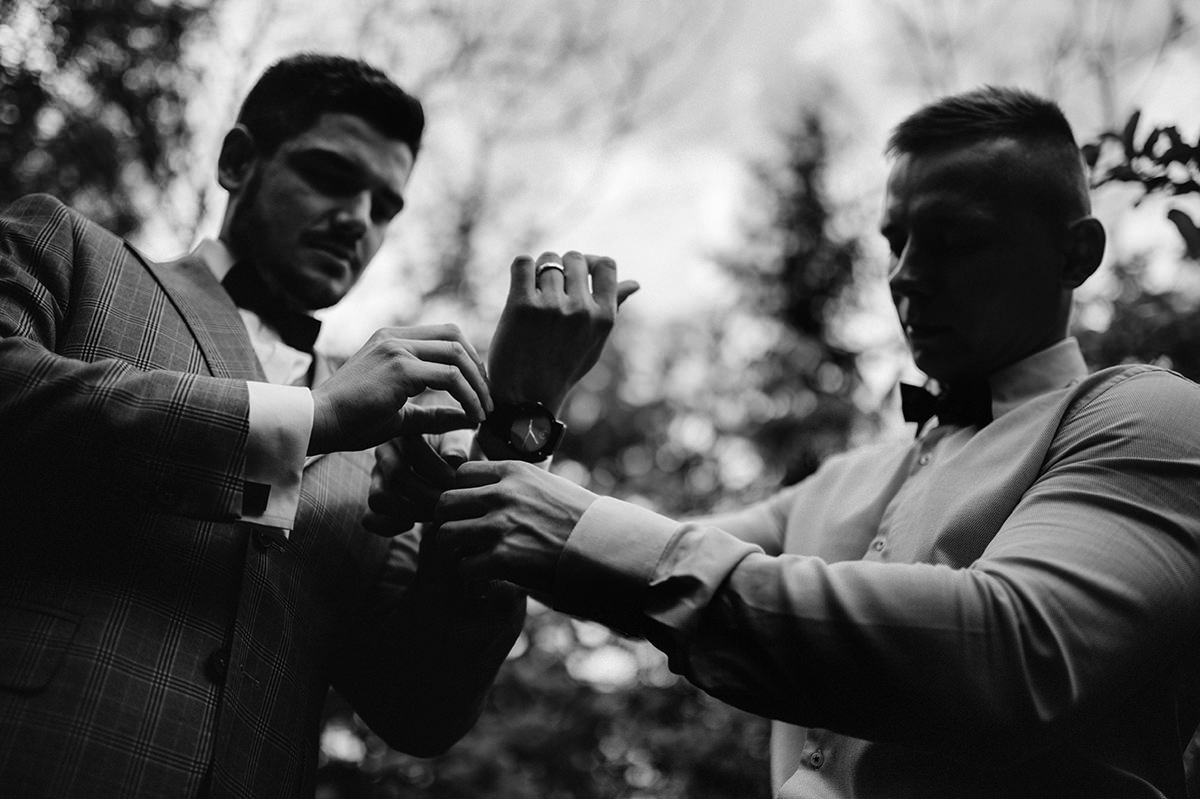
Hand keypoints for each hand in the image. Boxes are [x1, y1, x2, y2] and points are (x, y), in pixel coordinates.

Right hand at [308, 324, 491, 454]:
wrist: (317, 423)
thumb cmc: (351, 423)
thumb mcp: (401, 414)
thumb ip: (434, 413)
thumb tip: (470, 418)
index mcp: (391, 340)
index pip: (444, 336)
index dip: (469, 360)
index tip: (480, 390)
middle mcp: (394, 337)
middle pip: (456, 336)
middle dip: (480, 368)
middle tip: (489, 399)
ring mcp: (396, 348)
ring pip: (457, 354)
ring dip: (478, 384)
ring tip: (485, 411)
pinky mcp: (400, 367)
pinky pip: (450, 376)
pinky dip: (468, 396)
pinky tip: (473, 416)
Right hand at [363, 430, 471, 534]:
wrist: (443, 467)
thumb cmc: (452, 449)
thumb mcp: (457, 441)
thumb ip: (457, 446)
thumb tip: (454, 460)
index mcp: (404, 433)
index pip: (414, 450)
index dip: (438, 471)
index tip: (457, 484)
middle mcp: (384, 454)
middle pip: (396, 476)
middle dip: (427, 496)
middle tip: (448, 505)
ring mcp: (375, 479)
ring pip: (378, 498)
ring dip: (409, 511)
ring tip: (433, 514)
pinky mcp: (372, 503)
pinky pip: (370, 519)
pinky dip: (392, 526)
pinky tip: (413, 523)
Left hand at [435, 461, 598, 593]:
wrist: (607, 547)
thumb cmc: (582, 520)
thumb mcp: (549, 486)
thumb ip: (517, 486)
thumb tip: (492, 493)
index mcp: (514, 472)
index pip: (462, 474)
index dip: (462, 495)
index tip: (471, 512)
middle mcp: (502, 494)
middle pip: (445, 502)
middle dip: (450, 522)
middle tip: (463, 539)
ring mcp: (500, 525)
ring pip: (445, 535)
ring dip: (456, 552)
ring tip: (472, 560)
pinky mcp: (503, 557)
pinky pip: (464, 567)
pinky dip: (472, 578)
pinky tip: (486, 581)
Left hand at [487, 251, 637, 412]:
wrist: (526, 397)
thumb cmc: (562, 367)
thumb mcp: (595, 341)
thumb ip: (613, 307)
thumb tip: (635, 283)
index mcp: (604, 317)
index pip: (606, 264)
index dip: (590, 263)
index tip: (577, 276)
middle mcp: (581, 310)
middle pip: (574, 258)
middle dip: (562, 266)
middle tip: (551, 288)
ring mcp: (552, 307)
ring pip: (547, 259)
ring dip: (539, 271)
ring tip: (534, 294)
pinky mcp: (522, 306)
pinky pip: (522, 263)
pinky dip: (521, 269)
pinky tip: (520, 287)